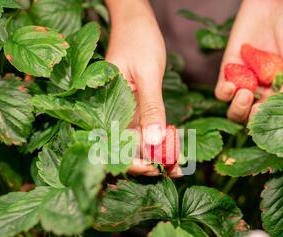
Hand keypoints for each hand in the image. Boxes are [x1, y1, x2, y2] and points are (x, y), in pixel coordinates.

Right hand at [105, 0, 181, 176]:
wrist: (136, 20)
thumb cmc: (138, 40)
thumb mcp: (148, 74)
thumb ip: (150, 108)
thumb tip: (153, 142)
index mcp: (103, 106)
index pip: (113, 144)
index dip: (132, 162)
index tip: (154, 168)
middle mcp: (110, 112)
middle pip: (124, 148)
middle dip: (148, 163)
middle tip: (172, 170)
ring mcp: (122, 112)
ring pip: (136, 142)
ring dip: (156, 155)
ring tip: (179, 167)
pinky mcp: (134, 108)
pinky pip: (144, 130)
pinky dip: (159, 140)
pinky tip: (175, 150)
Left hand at [215, 0, 282, 122]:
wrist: (275, 2)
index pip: (274, 117)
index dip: (270, 121)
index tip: (269, 116)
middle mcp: (263, 92)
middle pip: (251, 118)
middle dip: (251, 118)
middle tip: (254, 109)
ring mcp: (245, 82)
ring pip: (235, 110)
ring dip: (237, 108)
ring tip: (244, 94)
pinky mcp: (229, 71)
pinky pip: (221, 91)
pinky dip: (224, 93)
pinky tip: (231, 86)